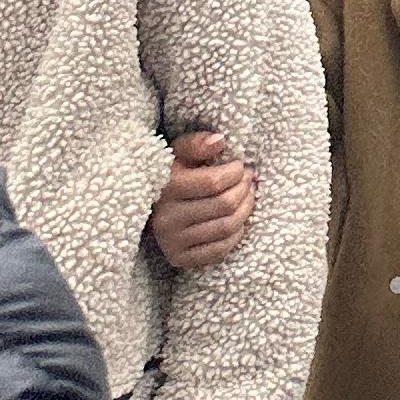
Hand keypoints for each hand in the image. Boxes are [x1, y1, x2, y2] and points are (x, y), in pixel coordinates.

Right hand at [150, 129, 255, 271]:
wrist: (151, 207)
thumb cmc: (173, 174)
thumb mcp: (179, 152)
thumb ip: (197, 143)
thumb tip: (220, 141)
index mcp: (166, 189)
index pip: (214, 182)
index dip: (236, 173)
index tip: (241, 166)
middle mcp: (166, 218)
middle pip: (224, 205)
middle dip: (245, 189)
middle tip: (249, 180)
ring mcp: (171, 242)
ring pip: (226, 227)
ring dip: (246, 209)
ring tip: (248, 196)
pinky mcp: (179, 259)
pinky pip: (219, 250)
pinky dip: (236, 234)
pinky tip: (237, 219)